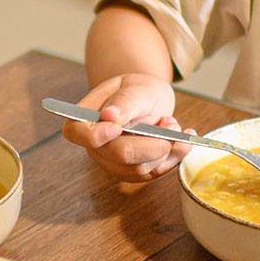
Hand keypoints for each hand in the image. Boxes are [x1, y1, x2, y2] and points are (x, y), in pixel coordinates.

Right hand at [58, 73, 185, 182]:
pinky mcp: (133, 172)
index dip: (95, 135)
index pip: (77, 133)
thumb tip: (110, 116)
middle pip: (118, 155)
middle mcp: (95, 146)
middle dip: (151, 141)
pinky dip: (174, 157)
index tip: (116, 127)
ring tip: (171, 123)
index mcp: (85, 120)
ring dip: (165, 147)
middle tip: (169, 122)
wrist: (149, 101)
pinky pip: (154, 173)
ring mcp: (113, 163)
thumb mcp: (135, 87)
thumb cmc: (138, 91)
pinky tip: (182, 141)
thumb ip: (125, 101)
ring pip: (140, 168)